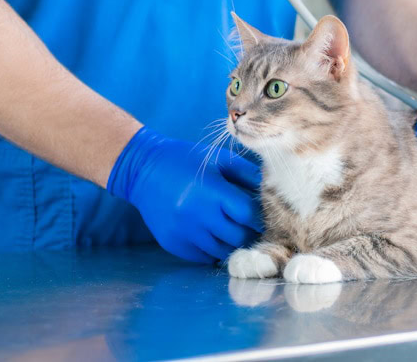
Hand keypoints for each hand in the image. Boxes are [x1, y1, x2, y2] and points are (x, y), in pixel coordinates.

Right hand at [108, 127, 262, 262]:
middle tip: (252, 225)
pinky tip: (213, 233)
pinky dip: (213, 248)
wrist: (142, 169)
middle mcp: (196, 215)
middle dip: (249, 232)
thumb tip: (273, 189)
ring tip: (234, 229)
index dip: (260, 216)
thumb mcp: (218, 159)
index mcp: (211, 191)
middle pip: (239, 236)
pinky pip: (204, 256)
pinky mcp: (174, 244)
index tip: (265, 213)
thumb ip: (247, 174)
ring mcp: (184, 233)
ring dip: (233, 242)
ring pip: (223, 251)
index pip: (248, 214)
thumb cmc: (186, 160)